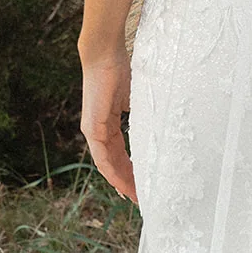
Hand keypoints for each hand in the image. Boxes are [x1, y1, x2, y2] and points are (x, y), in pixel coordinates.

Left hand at [80, 55, 137, 203]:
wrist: (105, 53)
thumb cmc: (120, 68)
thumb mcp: (135, 98)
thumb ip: (142, 114)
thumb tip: (159, 124)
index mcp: (107, 123)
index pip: (119, 153)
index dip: (130, 170)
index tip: (142, 185)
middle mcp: (98, 131)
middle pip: (113, 164)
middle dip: (128, 182)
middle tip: (142, 199)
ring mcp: (93, 130)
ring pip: (107, 165)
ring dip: (121, 182)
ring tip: (135, 197)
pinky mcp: (92, 127)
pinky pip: (103, 156)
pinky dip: (113, 171)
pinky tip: (122, 183)